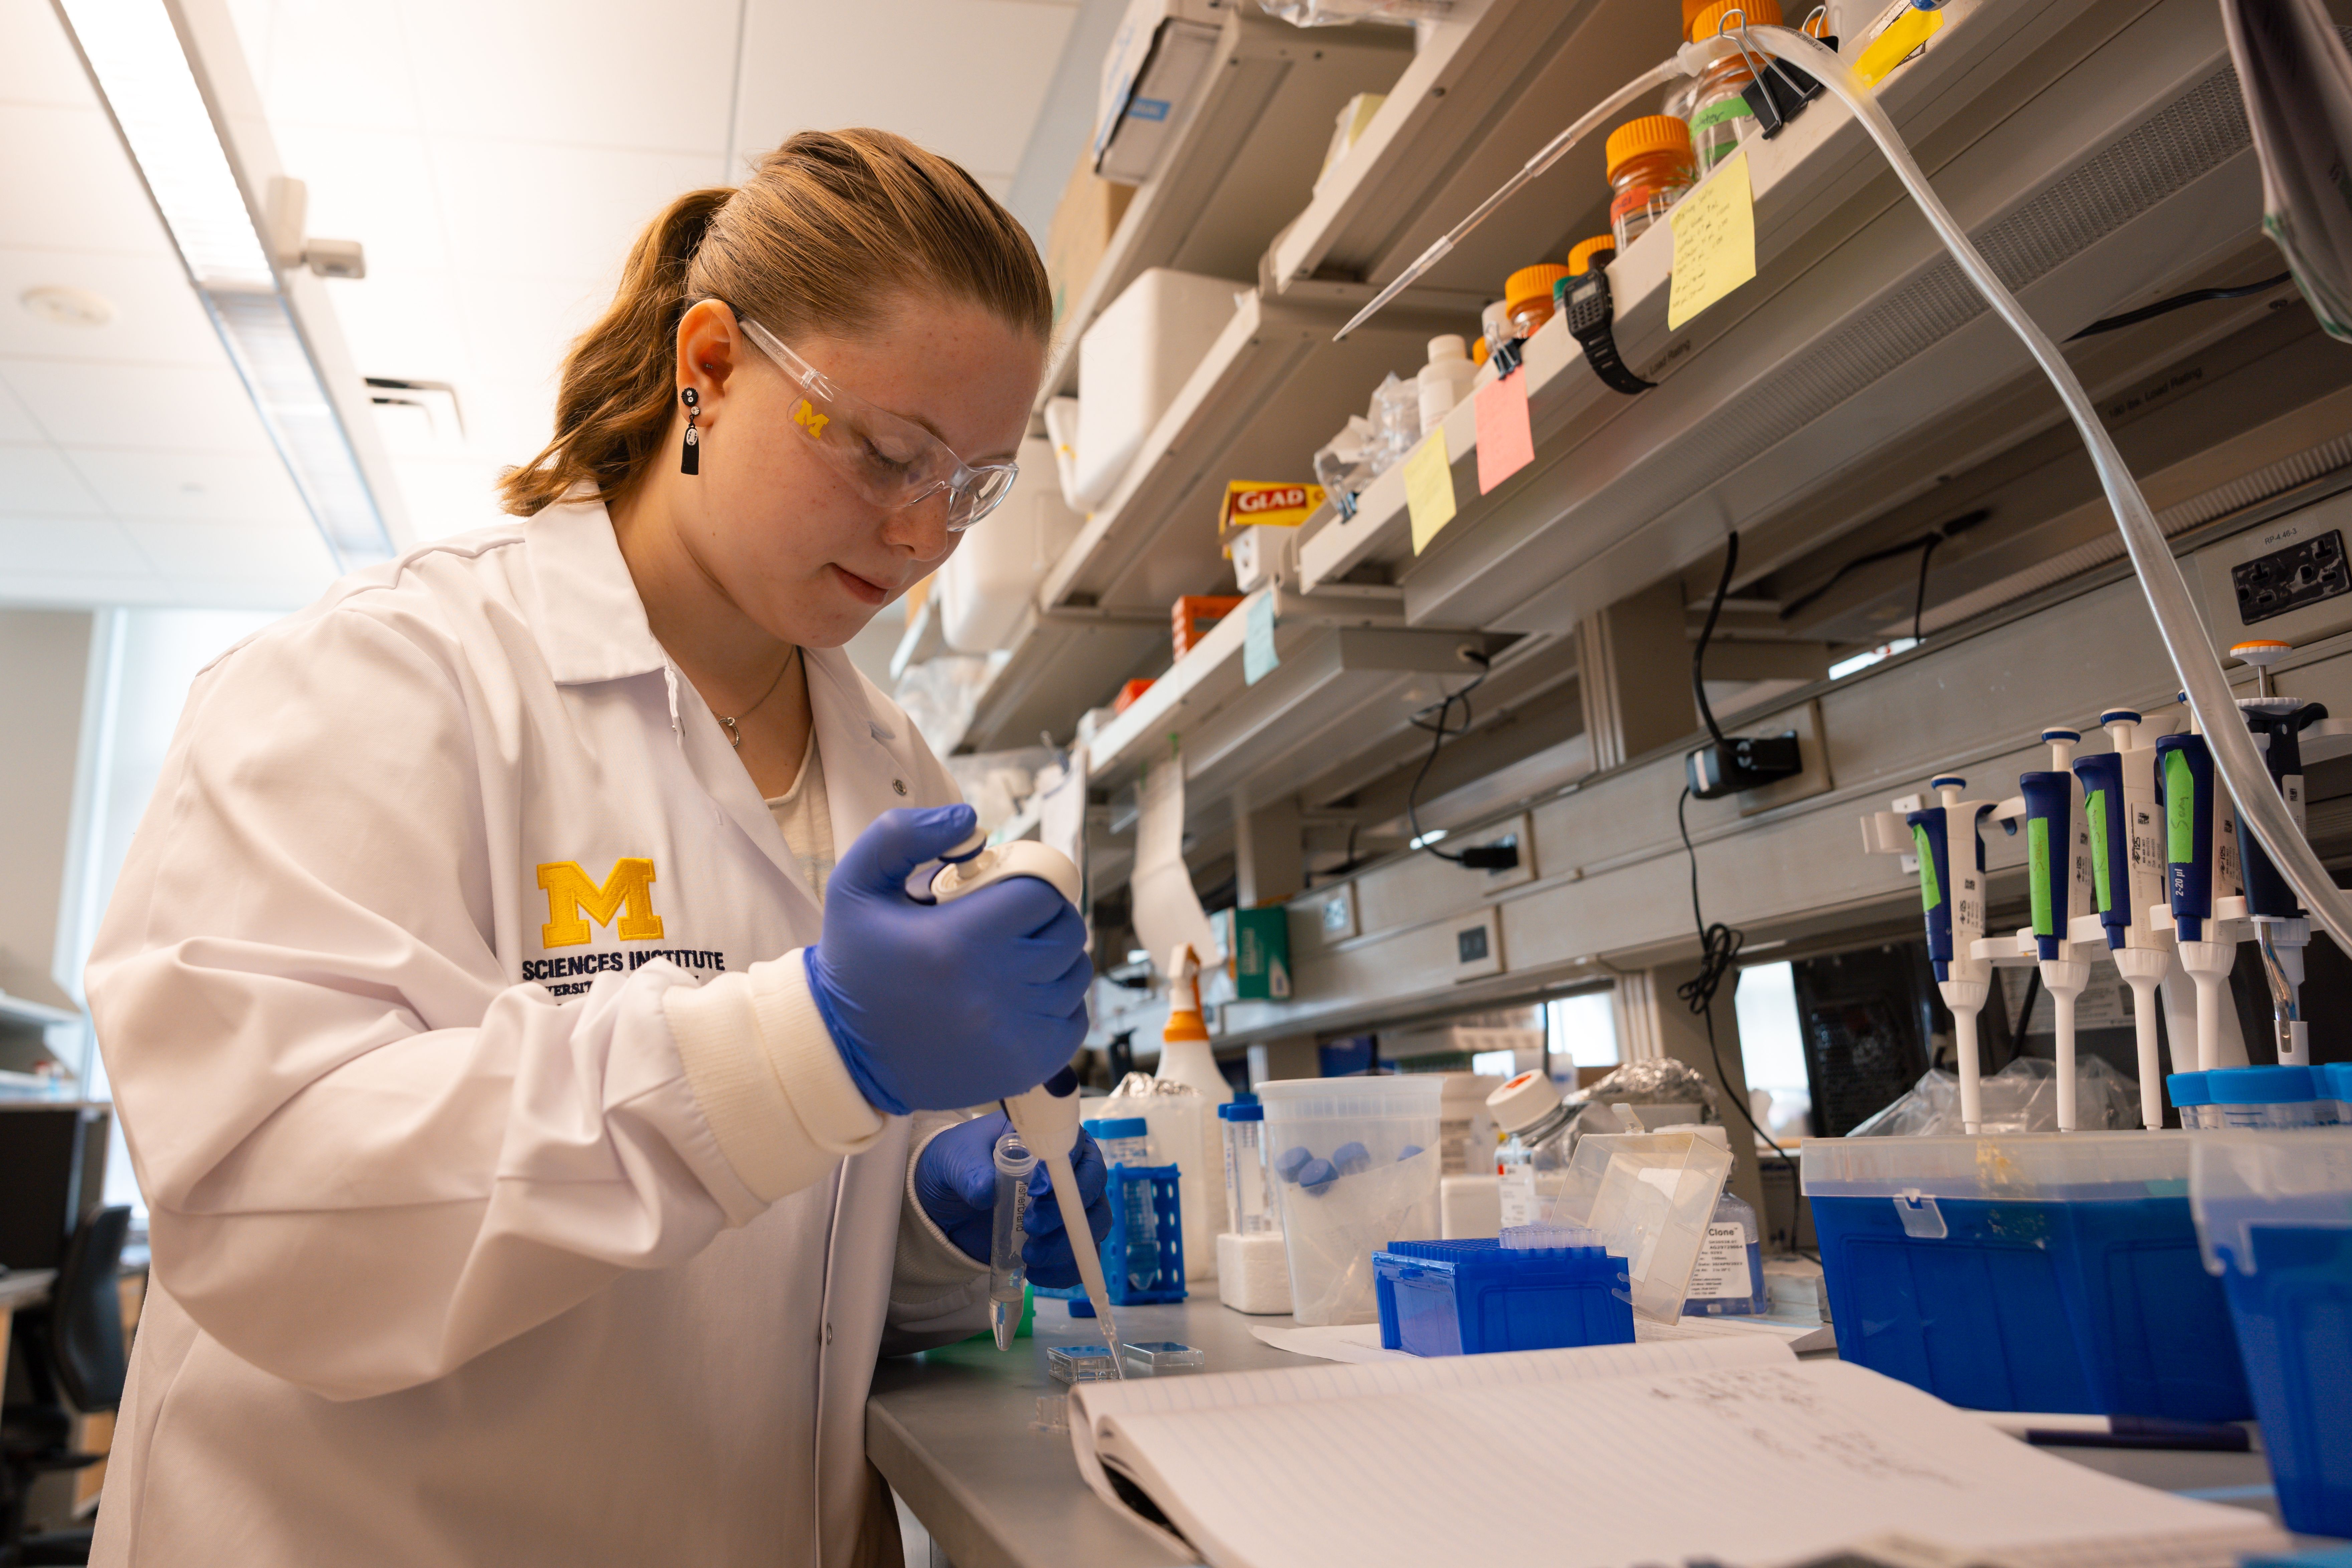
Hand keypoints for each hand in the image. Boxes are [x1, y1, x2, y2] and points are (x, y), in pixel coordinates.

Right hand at [805, 805, 1090, 1113]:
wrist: (847, 1053)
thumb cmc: (856, 964)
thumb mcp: (855, 885)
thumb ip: (902, 834)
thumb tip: (971, 819)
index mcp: (958, 942)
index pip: (1041, 894)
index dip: (1026, 883)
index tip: (998, 892)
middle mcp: (995, 992)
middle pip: (1066, 932)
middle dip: (1042, 918)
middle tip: (1006, 922)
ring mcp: (1017, 1035)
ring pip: (1075, 973)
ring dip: (1050, 959)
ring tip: (1005, 960)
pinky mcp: (1030, 1065)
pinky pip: (1074, 1017)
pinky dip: (1055, 1002)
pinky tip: (1013, 998)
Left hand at [913, 1112, 1112, 1289]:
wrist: (948, 1200)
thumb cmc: (959, 1164)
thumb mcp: (955, 1160)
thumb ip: (970, 1171)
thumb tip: (986, 1191)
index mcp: (1046, 1139)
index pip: (1074, 1146)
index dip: (1063, 1169)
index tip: (1035, 1190)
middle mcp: (1067, 1171)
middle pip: (1094, 1187)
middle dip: (1068, 1212)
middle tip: (1031, 1226)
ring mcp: (1068, 1206)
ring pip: (1094, 1224)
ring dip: (1067, 1245)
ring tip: (1028, 1255)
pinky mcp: (1063, 1237)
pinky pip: (1082, 1256)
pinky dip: (1065, 1270)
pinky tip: (1035, 1273)